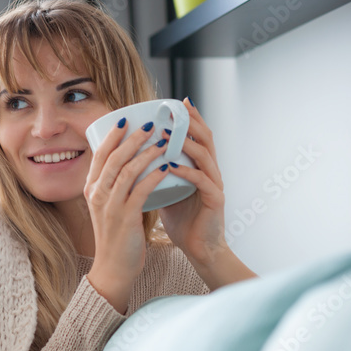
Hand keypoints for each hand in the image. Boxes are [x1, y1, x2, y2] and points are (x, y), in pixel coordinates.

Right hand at [83, 118, 169, 312]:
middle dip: (132, 138)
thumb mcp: (109, 208)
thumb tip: (130, 165)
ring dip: (147, 153)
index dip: (112, 136)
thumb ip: (116, 187)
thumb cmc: (116, 238)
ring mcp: (109, 206)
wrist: (113, 269)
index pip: (99, 156)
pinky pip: (140, 190)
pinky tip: (167, 167)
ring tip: (164, 142)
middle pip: (113, 158)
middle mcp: (97, 195)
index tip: (125, 120)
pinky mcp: (125, 218)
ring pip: (127, 170)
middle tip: (150, 125)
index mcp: (91, 190)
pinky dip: (154, 176)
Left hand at [157, 99, 231, 269]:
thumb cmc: (182, 219)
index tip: (176, 102)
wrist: (199, 249)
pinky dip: (186, 171)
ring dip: (186, 143)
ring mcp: (215, 184)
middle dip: (191, 122)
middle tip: (176, 109)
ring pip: (205, 156)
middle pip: (206, 138)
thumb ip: (158, 172)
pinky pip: (202, 181)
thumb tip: (134, 157)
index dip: (191, 118)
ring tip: (168, 134)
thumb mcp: (167, 189)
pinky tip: (171, 166)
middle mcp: (211, 171)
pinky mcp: (215, 200)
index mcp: (201, 167)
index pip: (198, 136)